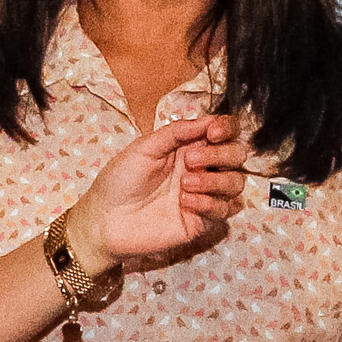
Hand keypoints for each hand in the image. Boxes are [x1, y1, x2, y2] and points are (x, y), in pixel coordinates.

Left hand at [72, 114, 247, 264]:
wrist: (105, 219)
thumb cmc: (119, 180)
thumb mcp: (145, 147)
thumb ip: (177, 132)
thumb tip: (208, 120)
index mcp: (189, 147)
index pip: (224, 133)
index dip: (227, 129)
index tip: (214, 132)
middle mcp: (201, 169)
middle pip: (237, 156)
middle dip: (221, 154)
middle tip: (192, 160)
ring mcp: (203, 196)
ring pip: (236, 184)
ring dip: (215, 181)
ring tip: (185, 183)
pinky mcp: (201, 222)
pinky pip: (224, 211)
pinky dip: (209, 204)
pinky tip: (185, 203)